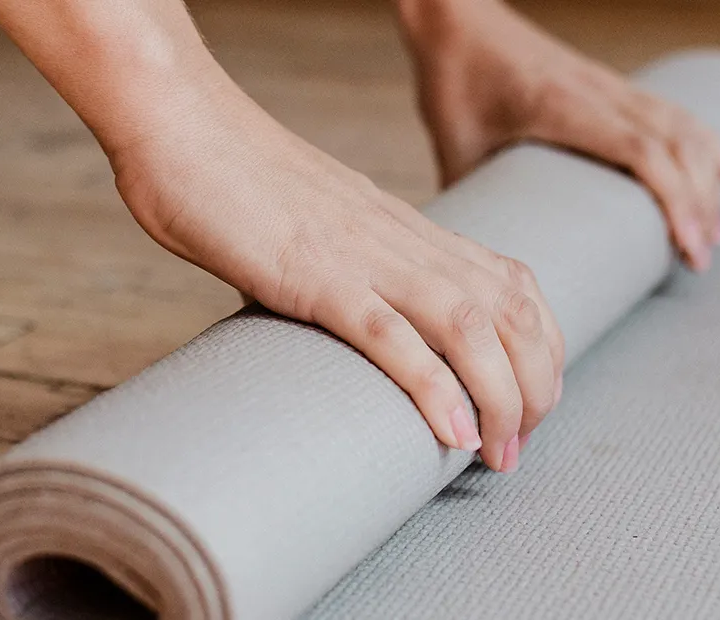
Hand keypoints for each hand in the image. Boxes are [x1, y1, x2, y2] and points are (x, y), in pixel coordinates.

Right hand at [111, 84, 563, 471]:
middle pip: (510, 311)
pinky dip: (430, 385)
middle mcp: (399, 238)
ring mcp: (360, 255)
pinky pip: (388, 333)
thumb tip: (333, 309)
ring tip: (497, 454)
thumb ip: (336, 261)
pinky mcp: (312, 274)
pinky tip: (450, 431)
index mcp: (402, 226)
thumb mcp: (310, 223)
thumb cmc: (229, 176)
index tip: (527, 402)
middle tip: (514, 447)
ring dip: (499, 397)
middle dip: (534, 387)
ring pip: (469, 326)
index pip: (510, 283)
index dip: (538, 349)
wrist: (180, 124)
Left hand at [399, 0, 719, 270]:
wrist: (458, 21)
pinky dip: (700, 141)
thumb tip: (468, 252)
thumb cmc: (454, 79)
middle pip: (675, 145)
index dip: (674, 199)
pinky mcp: (607, 82)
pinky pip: (670, 111)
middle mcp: (597, 91)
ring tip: (711, 228)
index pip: (641, 152)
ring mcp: (607, 83)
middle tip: (699, 257)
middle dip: (697, 202)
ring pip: (681, 126)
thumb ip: (468, 197)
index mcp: (562, 107)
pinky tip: (718, 169)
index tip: (687, 245)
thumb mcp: (452, 144)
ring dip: (705, 175)